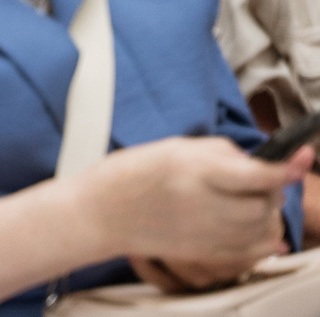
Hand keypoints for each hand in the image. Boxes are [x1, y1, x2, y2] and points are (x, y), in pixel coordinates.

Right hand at [85, 138, 304, 285]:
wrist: (101, 212)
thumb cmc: (130, 175)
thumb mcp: (174, 148)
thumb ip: (219, 153)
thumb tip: (255, 163)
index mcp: (194, 171)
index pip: (257, 173)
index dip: (287, 166)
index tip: (305, 155)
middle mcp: (205, 204)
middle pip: (265, 201)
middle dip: (270, 187)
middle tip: (255, 176)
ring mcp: (208, 233)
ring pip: (264, 226)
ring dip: (267, 211)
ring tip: (250, 198)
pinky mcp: (208, 253)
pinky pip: (254, 250)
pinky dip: (266, 238)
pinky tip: (259, 226)